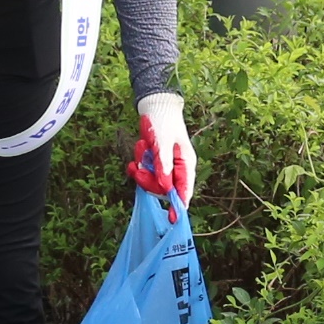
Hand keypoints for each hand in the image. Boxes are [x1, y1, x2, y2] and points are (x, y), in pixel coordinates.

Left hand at [130, 91, 196, 210]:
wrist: (154, 104)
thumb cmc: (163, 121)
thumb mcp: (163, 143)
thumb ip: (163, 164)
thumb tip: (164, 185)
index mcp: (186, 163)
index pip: (184, 189)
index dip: (179, 204)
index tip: (173, 218)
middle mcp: (177, 166)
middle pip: (163, 186)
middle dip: (148, 179)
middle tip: (139, 168)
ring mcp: (165, 164)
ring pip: (152, 179)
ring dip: (143, 168)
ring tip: (141, 150)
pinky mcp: (155, 160)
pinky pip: (145, 170)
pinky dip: (139, 163)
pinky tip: (137, 153)